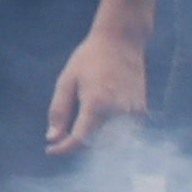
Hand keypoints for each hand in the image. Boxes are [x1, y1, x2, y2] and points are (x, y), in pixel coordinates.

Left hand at [48, 26, 149, 155]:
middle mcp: (118, 111)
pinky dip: (111, 136)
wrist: (122, 41)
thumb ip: (59, 112)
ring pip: (113, 142)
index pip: (80, 139)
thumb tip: (52, 138)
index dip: (64, 148)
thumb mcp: (66, 82)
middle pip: (97, 144)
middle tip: (61, 139)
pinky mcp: (141, 109)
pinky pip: (126, 133)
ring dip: (95, 144)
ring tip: (77, 134)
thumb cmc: (89, 58)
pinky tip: (97, 128)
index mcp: (97, 104)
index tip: (50, 150)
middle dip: (78, 146)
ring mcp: (133, 111)